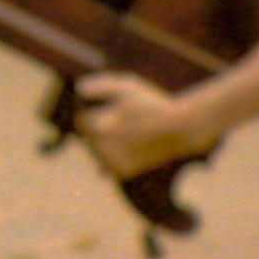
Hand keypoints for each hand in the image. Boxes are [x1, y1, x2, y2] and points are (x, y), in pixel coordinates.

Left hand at [77, 72, 212, 180]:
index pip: (80, 119)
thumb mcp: (126, 86)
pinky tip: (122, 147)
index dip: (90, 111)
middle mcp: (102, 148)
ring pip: (94, 152)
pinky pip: (105, 166)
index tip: (105, 107)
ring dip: (101, 144)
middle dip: (96, 128)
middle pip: (86, 137)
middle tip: (118, 120)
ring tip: (123, 133)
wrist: (179, 129)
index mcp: (98, 126)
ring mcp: (112, 162)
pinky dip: (110, 158)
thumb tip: (79, 88)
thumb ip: (100, 85)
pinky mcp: (122, 173)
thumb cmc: (151, 104)